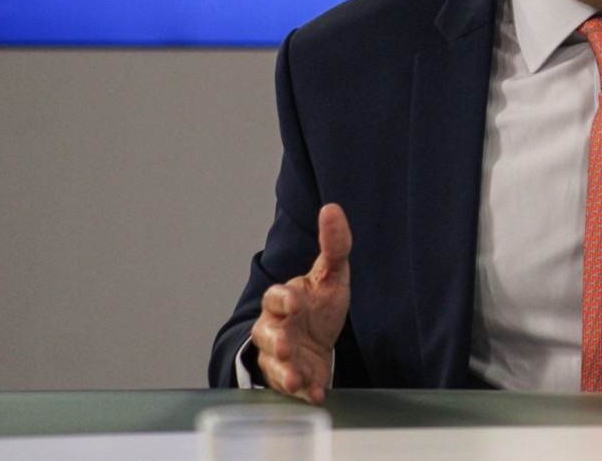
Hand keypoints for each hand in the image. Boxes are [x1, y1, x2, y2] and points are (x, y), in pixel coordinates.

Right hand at [250, 203, 351, 403]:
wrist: (318, 340)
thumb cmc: (319, 305)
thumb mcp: (331, 274)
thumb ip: (333, 245)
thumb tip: (332, 208)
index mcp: (283, 300)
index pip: (275, 297)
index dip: (282, 299)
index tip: (294, 301)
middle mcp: (275, 329)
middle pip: (267, 333)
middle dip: (275, 340)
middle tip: (285, 344)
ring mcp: (280, 356)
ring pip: (275, 364)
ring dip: (284, 372)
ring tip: (296, 379)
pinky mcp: (291, 379)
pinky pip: (292, 388)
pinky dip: (304, 392)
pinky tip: (316, 394)